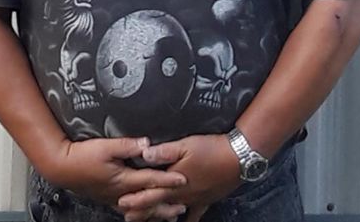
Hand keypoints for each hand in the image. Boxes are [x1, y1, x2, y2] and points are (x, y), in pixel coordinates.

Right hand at [51, 136, 187, 210]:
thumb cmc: (83, 156)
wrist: (62, 168)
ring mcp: (113, 198)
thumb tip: (147, 144)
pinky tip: (143, 214)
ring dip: (155, 212)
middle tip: (182, 206)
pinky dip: (140, 213)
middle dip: (166, 204)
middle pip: (148, 200)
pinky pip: (128, 209)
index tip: (183, 180)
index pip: (150, 180)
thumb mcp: (106, 146)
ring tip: (169, 215)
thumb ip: (127, 145)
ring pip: (139, 208)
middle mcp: (120, 192)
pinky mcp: (107, 198)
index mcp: (123, 179)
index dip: (168, 180)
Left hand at [117, 134, 240, 221]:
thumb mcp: (185, 145)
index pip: (151, 193)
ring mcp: (195, 199)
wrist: (237, 158)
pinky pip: (196, 213)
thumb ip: (164, 152)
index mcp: (174, 182)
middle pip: (160, 204)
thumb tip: (143, 153)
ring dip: (161, 215)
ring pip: (174, 210)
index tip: (122, 203)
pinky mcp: (207, 198)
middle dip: (144, 210)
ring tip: (151, 220)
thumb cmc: (210, 149)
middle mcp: (183, 195)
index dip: (136, 198)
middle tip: (129, 217)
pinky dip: (189, 218)